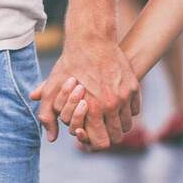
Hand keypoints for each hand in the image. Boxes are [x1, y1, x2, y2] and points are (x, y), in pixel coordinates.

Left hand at [29, 31, 140, 146]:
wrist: (91, 40)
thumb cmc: (70, 65)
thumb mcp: (53, 89)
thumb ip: (48, 115)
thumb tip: (51, 138)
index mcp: (93, 109)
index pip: (102, 143)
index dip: (96, 143)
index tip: (92, 136)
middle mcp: (112, 104)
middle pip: (117, 136)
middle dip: (108, 135)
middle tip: (101, 129)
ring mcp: (125, 95)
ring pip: (127, 124)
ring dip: (119, 124)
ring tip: (108, 118)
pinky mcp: (134, 86)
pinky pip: (134, 109)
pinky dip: (127, 111)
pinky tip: (117, 105)